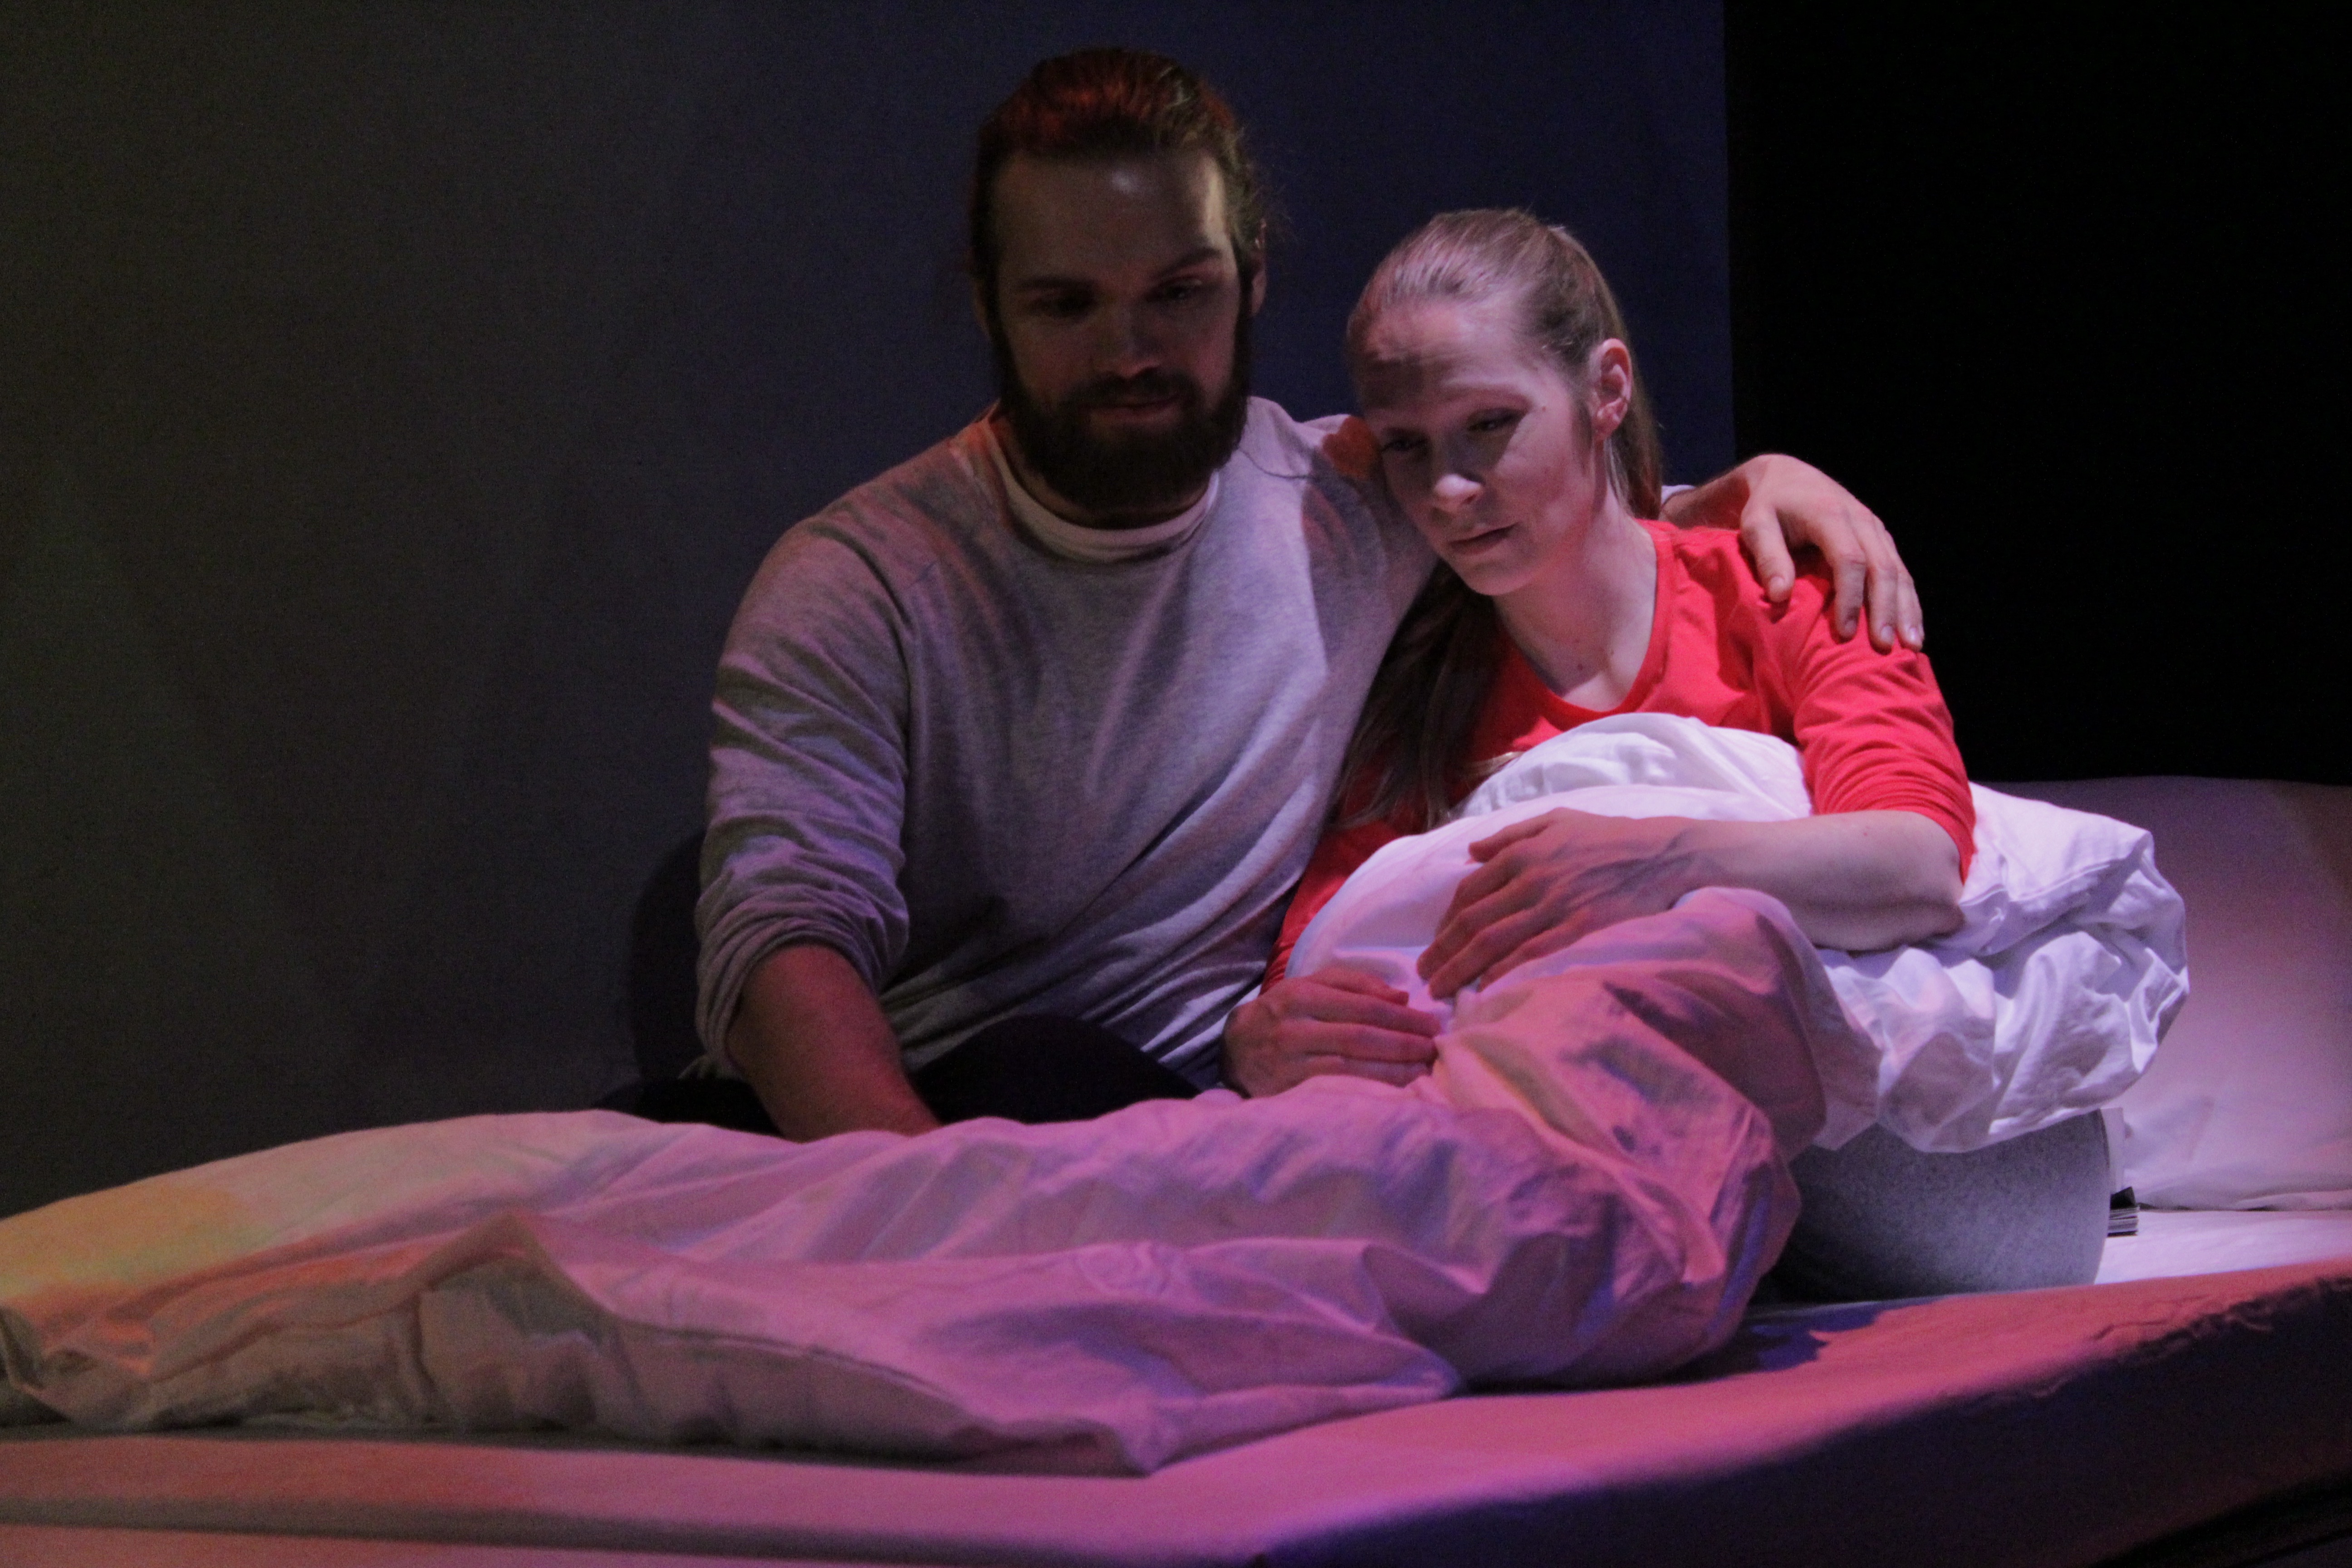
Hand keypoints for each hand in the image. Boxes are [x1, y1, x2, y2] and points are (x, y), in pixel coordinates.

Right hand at [1222, 967, 1441, 1095]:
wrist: (1234, 1050)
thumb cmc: (1282, 1014)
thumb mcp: (1308, 986)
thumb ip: (1353, 983)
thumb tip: (1401, 996)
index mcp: (1300, 995)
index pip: (1362, 1005)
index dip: (1402, 1016)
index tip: (1431, 1023)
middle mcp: (1293, 1027)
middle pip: (1361, 1035)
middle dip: (1404, 1042)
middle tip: (1434, 1047)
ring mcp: (1289, 1062)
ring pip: (1352, 1066)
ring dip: (1395, 1069)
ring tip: (1424, 1068)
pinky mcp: (1288, 1091)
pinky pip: (1338, 1089)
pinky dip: (1371, 1089)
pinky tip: (1397, 1090)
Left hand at [1420, 810, 1696, 998]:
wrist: (1662, 854)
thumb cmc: (1608, 836)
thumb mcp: (1556, 820)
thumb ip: (1510, 835)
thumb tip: (1471, 853)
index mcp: (1522, 853)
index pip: (1468, 893)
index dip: (1444, 923)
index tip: (1434, 945)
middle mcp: (1531, 879)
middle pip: (1473, 922)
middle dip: (1442, 953)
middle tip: (1424, 977)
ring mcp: (1554, 906)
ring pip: (1494, 941)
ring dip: (1461, 968)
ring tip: (1441, 990)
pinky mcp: (1580, 929)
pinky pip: (1532, 955)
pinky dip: (1504, 973)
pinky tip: (1484, 990)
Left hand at [1662, 453, 1921, 651]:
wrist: (1788, 477)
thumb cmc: (1767, 507)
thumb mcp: (1756, 526)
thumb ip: (1768, 557)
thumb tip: (1780, 596)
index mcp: (1831, 515)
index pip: (1849, 559)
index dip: (1849, 597)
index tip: (1844, 633)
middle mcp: (1862, 520)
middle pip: (1882, 568)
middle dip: (1886, 610)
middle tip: (1884, 648)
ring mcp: (1876, 530)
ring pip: (1899, 571)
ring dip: (1906, 609)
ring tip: (1911, 646)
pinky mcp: (1881, 539)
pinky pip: (1901, 571)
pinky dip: (1908, 601)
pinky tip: (1911, 629)